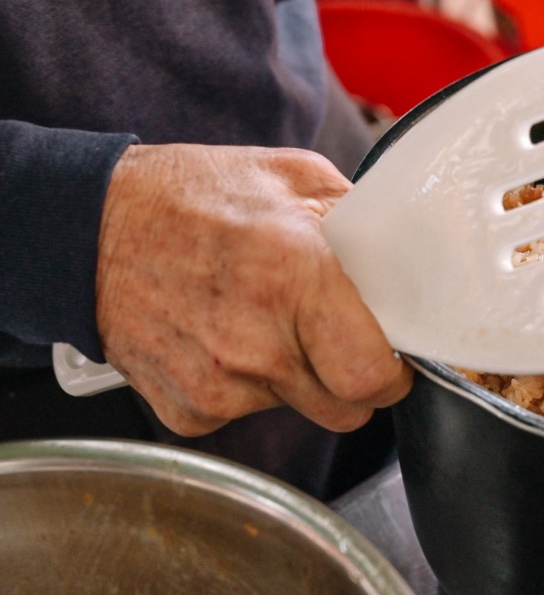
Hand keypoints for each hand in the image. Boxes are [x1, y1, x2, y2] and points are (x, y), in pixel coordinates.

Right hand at [95, 144, 411, 435]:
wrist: (87, 228)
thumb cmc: (191, 197)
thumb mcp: (292, 177)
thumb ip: (358, 220)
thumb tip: (405, 255)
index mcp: (297, 275)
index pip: (372, 374)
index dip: (392, 371)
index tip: (392, 357)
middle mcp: (257, 340)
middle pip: (345, 408)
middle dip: (353, 380)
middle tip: (336, 338)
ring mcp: (218, 383)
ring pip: (298, 410)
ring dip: (297, 379)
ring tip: (265, 322)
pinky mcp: (186, 410)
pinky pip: (245, 416)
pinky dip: (246, 388)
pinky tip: (224, 338)